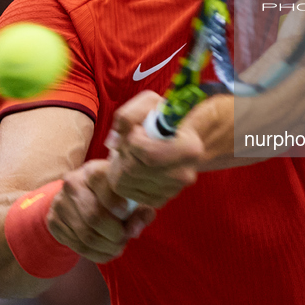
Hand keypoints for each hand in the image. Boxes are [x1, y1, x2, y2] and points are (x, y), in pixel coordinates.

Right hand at [47, 160, 154, 262]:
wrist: (80, 198)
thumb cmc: (115, 196)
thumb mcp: (131, 198)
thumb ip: (140, 212)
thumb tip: (134, 231)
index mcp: (93, 170)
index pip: (101, 183)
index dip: (117, 203)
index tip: (126, 214)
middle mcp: (73, 184)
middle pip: (94, 216)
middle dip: (115, 234)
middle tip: (125, 238)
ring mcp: (60, 203)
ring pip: (86, 235)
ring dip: (107, 247)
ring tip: (119, 247)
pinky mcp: (54, 222)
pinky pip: (77, 246)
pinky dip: (97, 254)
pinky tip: (107, 252)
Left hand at [105, 91, 204, 207]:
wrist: (174, 137)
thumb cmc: (160, 118)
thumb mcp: (149, 104)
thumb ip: (129, 115)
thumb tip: (114, 140)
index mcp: (190, 150)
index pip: (150, 155)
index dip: (132, 142)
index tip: (136, 131)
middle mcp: (184, 176)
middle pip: (133, 169)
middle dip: (123, 152)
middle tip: (128, 142)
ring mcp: (171, 191)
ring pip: (125, 181)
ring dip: (119, 163)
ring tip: (129, 152)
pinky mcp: (159, 200)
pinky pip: (126, 192)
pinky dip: (122, 177)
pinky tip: (132, 164)